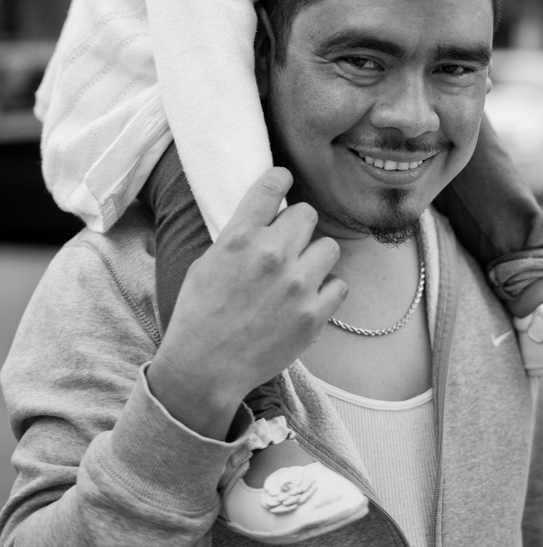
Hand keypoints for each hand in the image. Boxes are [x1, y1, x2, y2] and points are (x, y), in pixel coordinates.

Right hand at [147, 167, 345, 439]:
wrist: (204, 369)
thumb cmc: (199, 314)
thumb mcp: (207, 262)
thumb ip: (240, 236)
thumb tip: (267, 215)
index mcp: (240, 237)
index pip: (272, 185)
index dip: (281, 177)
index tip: (284, 179)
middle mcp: (271, 255)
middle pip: (307, 213)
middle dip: (298, 225)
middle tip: (289, 243)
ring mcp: (296, 285)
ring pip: (329, 247)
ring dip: (315, 257)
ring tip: (300, 274)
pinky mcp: (313, 314)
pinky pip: (340, 285)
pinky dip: (327, 291)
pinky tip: (308, 299)